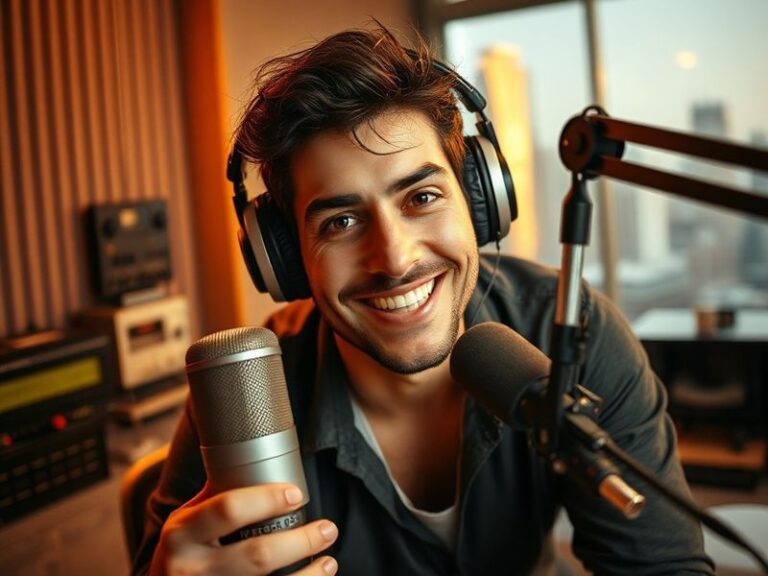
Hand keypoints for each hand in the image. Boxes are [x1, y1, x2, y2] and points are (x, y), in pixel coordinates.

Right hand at [149, 483, 337, 574]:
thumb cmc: (184, 550)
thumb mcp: (188, 521)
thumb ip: (219, 498)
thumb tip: (264, 459)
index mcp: (181, 533)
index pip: (228, 509)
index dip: (267, 500)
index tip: (296, 493)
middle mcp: (189, 568)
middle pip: (258, 555)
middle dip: (300, 541)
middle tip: (328, 528)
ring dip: (308, 575)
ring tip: (329, 562)